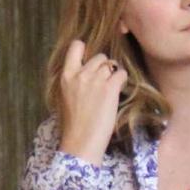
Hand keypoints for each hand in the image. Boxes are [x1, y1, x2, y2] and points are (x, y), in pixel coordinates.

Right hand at [58, 38, 126, 164]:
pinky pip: (121, 74)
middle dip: (104, 67)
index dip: (85, 50)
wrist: (80, 143)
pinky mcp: (109, 89)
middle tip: (105, 82)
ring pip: (111, 65)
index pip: (75, 47)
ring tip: (113, 88)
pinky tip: (119, 91)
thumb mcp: (66, 98)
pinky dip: (123, 80)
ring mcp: (95, 80)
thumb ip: (74, 83)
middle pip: (99, 57)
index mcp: (66, 76)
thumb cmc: (73, 126)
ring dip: (114, 74)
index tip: (90, 61)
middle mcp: (80, 74)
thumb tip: (86, 76)